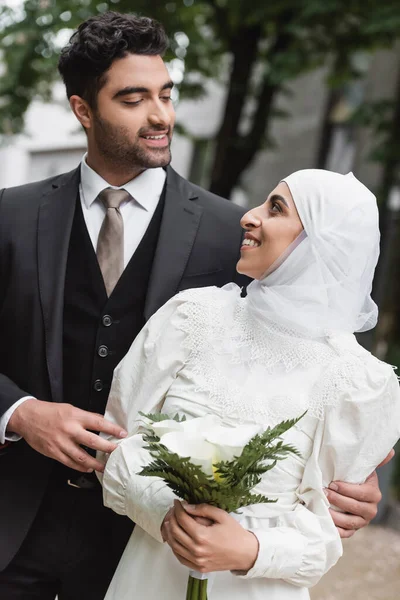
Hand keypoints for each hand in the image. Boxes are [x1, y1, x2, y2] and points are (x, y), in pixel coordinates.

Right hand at [7, 399, 126, 471]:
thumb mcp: (70, 408)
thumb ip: (85, 417)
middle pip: (93, 442)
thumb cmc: (50, 411)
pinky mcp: (53, 452)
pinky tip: (88, 468)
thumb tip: (101, 422)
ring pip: (82, 457)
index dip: (112, 429)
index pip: (99, 423)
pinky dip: (80, 467)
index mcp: (75, 416)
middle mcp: (70, 430)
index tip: (123, 434)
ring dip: (95, 463)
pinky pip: (69, 462)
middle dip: (108, 448)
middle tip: (117, 452)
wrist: (28, 417)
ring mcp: (61, 443)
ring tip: (104, 466)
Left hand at [162, 500, 257, 572]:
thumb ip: (203, 509)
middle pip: (175, 531)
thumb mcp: (221, 516)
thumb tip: (186, 506)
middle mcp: (197, 550)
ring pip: (174, 545)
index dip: (177, 508)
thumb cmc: (234, 533)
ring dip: (170, 531)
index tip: (177, 502)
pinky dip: (174, 546)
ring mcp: (196, 561)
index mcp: (202, 536)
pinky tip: (175, 537)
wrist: (245, 553)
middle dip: (172, 517)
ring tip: (172, 521)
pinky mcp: (198, 567)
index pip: (182, 519)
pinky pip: (179, 557)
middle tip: (174, 510)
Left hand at [325, 450, 393, 538]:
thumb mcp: (362, 469)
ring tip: (322, 506)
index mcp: (374, 494)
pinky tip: (326, 522)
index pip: (362, 494)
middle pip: (354, 507)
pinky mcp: (352, 530)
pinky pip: (345, 534)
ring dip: (335, 515)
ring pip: (349, 522)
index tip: (332, 483)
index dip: (346, 489)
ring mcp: (362, 522)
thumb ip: (374, 460)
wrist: (348, 493)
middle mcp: (370, 510)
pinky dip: (335, 530)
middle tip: (323, 492)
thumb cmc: (353, 478)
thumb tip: (391, 452)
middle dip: (337, 499)